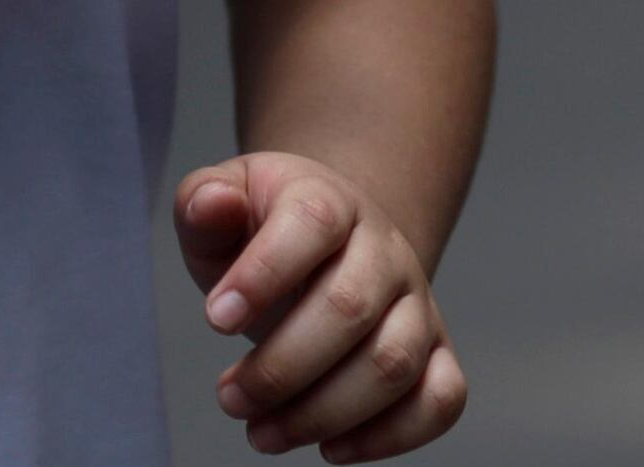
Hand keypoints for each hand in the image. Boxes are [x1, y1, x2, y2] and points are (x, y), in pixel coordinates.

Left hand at [176, 153, 467, 459]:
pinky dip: (389, 436)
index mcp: (330, 201)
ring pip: (394, 363)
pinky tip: (330, 447)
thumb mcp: (220, 206)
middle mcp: (386, 250)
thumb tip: (212, 203)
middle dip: (280, 368)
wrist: (326, 247)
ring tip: (262, 433)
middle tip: (230, 399)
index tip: (214, 319)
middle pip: (350, 308)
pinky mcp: (436, 353)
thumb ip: (203, 203)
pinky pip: (441, 400)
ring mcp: (418, 304)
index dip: (263, 274)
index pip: (313, 224)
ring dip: (322, 413)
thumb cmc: (264, 232)